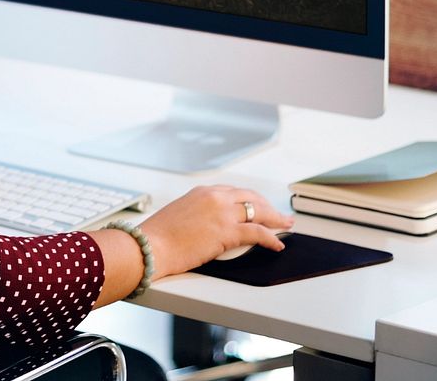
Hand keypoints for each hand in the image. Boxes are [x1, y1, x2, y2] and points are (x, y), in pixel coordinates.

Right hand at [140, 185, 293, 278]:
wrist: (150, 245)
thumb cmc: (159, 236)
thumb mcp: (180, 213)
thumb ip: (197, 213)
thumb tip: (208, 224)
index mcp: (203, 191)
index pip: (235, 192)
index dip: (251, 200)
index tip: (259, 205)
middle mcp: (215, 197)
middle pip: (251, 198)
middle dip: (268, 206)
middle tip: (279, 215)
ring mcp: (222, 213)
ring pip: (259, 212)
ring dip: (276, 220)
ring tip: (286, 226)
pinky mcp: (227, 232)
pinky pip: (258, 232)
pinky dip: (271, 238)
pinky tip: (277, 244)